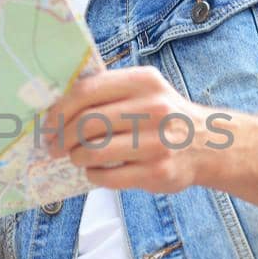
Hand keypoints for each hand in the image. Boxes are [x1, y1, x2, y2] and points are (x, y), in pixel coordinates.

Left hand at [46, 67, 221, 193]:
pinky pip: (107, 176)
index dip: (59, 110)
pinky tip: (96, 171)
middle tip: (55, 146)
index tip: (48, 124)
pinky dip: (93, 175)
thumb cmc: (164, 115)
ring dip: (76, 157)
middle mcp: (153, 109)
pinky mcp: (157, 172)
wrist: (210, 144)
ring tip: (77, 157)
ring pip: (93, 151)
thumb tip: (57, 106)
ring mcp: (156, 142)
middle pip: (87, 123)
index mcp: (144, 82)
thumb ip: (108, 91)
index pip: (86, 91)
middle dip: (62, 137)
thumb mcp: (145, 89)